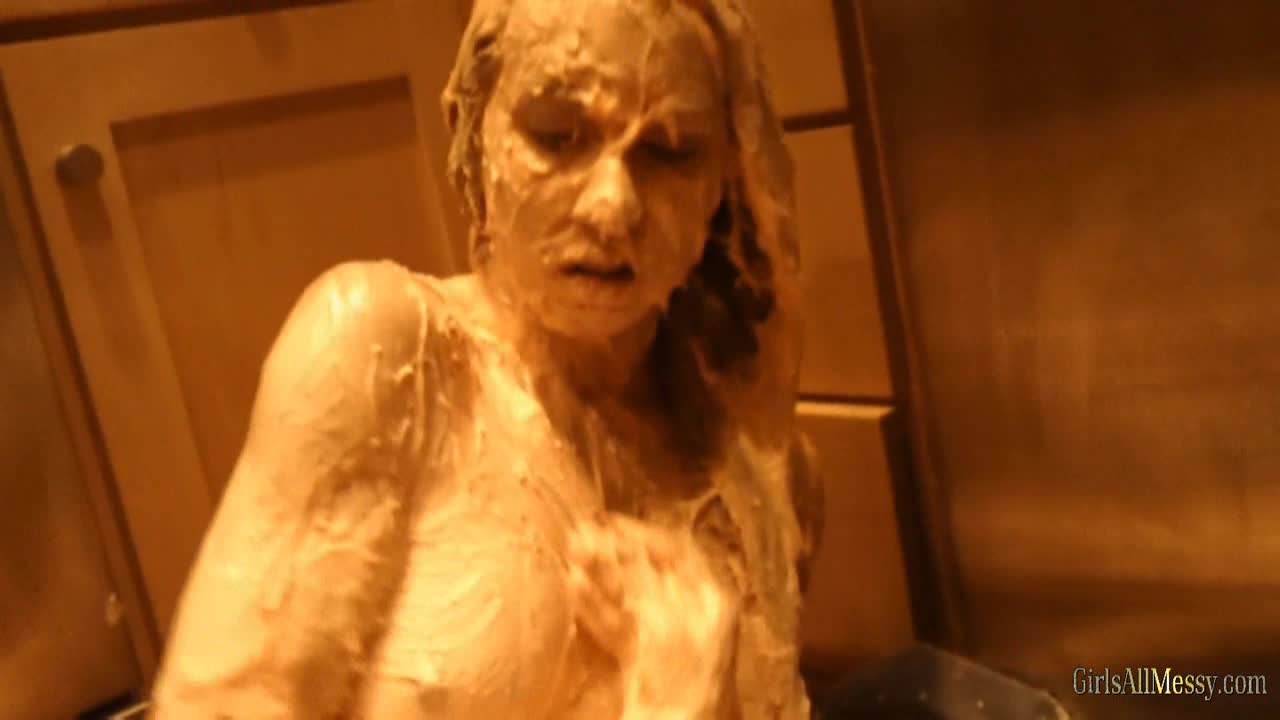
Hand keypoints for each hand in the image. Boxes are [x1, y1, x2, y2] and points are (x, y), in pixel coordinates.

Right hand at [567, 513, 738, 718]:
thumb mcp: (665, 621)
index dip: (641, 532)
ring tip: (569, 556)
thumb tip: (613, 544)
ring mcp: (667, 638)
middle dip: (611, 553)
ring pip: (629, 598)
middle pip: (648, 572)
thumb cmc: (687, 679)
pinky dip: (595, 609)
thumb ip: (640, 582)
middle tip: (576, 537)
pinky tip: (572, 589)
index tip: (605, 521)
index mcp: (711, 598)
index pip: (677, 550)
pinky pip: (618, 627)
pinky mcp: (643, 662)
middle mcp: (692, 613)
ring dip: (597, 577)